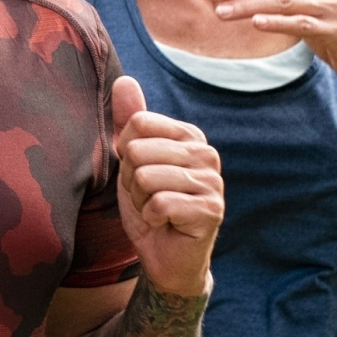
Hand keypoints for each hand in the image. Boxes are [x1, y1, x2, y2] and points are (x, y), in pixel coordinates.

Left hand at [110, 77, 222, 295]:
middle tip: (148, 198)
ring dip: (141, 201)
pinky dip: (152, 219)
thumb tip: (124, 80)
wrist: (163, 256)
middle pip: (138, 151)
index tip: (140, 174)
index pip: (136, 124)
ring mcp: (212, 182)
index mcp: (188, 136)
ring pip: (146, 178)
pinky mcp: (211, 211)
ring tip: (157, 211)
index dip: (126, 155)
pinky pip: (159, 204)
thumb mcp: (131, 161)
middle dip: (131, 182)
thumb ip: (129, 121)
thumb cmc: (149, 205)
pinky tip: (166, 225)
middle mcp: (206, 153)